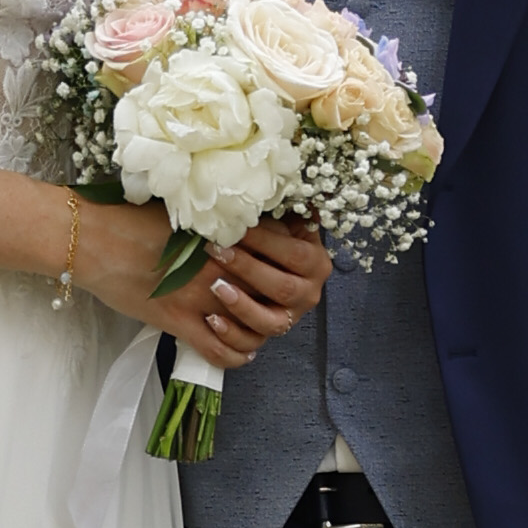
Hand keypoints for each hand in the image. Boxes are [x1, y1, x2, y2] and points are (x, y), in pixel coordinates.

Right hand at [60, 203, 291, 367]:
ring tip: (252, 331)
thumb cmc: (128, 219)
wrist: (92, 237)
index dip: (283, 265)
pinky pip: (221, 351)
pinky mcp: (179, 321)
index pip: (276, 254)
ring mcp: (201, 296)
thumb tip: (231, 235)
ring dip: (257, 333)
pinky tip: (236, 351)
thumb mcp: (182, 215)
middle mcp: (221, 266)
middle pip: (271, 293)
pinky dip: (234, 356)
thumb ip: (213, 227)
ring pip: (254, 328)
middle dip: (275, 303)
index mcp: (224, 234)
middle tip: (269, 305)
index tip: (279, 272)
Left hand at [199, 214, 331, 355]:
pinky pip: (251, 343)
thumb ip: (281, 209)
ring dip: (242, 306)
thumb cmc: (269, 238)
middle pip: (282, 287)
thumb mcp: (281, 221)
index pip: (294, 253)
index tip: (236, 227)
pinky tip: (211, 319)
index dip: (265, 241)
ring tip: (216, 288)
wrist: (267, 264)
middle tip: (217, 251)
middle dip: (248, 269)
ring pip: (270, 322)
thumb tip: (281, 184)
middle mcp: (308, 294)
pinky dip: (230, 334)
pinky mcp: (267, 334)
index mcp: (315, 263)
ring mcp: (288, 318)